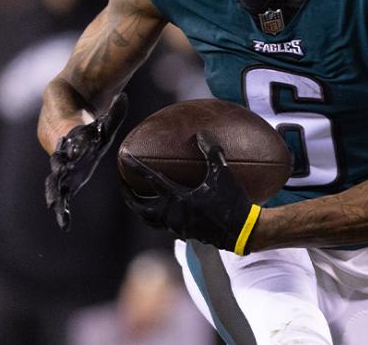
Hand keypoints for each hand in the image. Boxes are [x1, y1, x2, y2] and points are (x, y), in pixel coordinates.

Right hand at [45, 93, 127, 230]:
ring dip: (55, 192)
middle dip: (61, 167)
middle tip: (63, 173)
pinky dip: (62, 207)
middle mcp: (62, 150)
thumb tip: (124, 98)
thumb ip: (113, 110)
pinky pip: (60, 194)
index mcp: (68, 132)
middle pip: (59, 159)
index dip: (74, 144)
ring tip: (55, 206)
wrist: (64, 121)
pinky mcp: (64, 178)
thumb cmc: (89, 121)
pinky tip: (65, 223)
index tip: (77, 150)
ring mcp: (60, 166)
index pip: (70, 137)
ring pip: (54, 180)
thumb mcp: (103, 116)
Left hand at [120, 131, 260, 254]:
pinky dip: (157, 215)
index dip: (135, 167)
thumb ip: (211, 151)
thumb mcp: (223, 173)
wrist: (243, 232)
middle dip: (129, 195)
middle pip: (141, 207)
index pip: (150, 180)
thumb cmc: (233, 201)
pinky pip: (164, 224)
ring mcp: (178, 226)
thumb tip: (201, 133)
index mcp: (178, 199)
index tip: (123, 157)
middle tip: (124, 184)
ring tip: (138, 198)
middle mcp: (173, 215)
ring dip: (141, 208)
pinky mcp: (186, 233)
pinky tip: (164, 207)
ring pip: (150, 219)